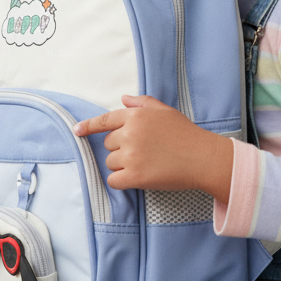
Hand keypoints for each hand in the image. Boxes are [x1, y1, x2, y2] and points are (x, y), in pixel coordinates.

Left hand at [73, 95, 233, 202]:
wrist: (202, 157)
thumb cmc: (185, 134)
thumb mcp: (164, 111)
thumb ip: (141, 103)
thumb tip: (123, 98)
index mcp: (135, 116)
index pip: (104, 120)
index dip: (88, 126)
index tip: (78, 131)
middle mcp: (130, 133)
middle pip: (109, 144)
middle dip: (121, 148)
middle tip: (145, 151)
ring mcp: (131, 155)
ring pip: (111, 163)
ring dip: (123, 165)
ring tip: (146, 163)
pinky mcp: (135, 176)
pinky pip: (114, 180)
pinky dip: (122, 181)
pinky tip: (137, 177)